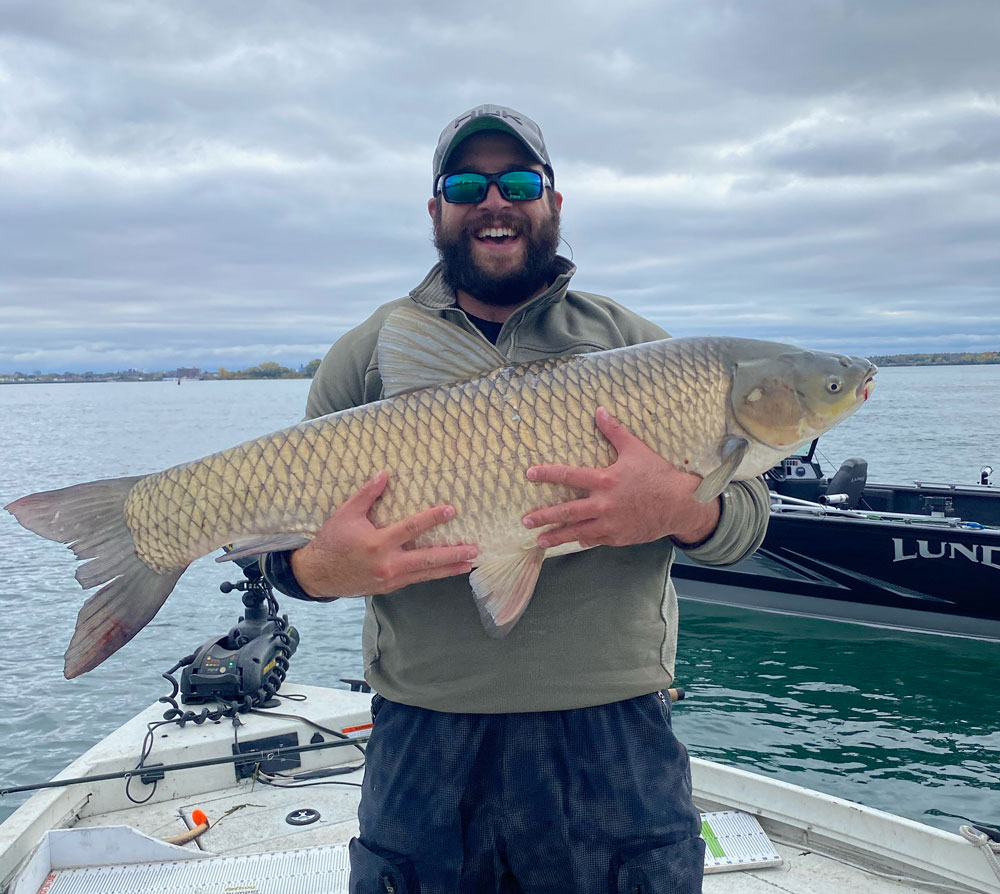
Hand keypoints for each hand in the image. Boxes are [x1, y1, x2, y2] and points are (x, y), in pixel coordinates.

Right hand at [290, 471, 478, 598]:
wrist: (318, 575)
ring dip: (449, 568)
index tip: (452, 510)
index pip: (411, 528)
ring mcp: (390, 579)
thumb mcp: (345, 514)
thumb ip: (366, 494)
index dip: (433, 518)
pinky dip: (433, 575)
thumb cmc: (332, 541)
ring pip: (426, 574)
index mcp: (378, 544)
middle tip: (474, 549)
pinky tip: (447, 570)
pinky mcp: (389, 587)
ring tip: (470, 564)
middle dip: (452, 554)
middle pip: (427, 559)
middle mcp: (388, 564)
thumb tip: (385, 473)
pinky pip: (416, 580)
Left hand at [522, 407, 720, 549]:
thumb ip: (614, 431)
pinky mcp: (618, 537)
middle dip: (543, 517)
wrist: (680, 504)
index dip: (547, 474)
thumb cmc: (657, 475)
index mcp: (604, 480)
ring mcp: (610, 524)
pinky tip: (573, 541)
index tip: (530, 474)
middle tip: (525, 521)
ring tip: (540, 541)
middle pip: (566, 512)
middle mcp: (603, 504)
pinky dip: (583, 540)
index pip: (568, 476)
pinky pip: (595, 540)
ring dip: (556, 536)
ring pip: (577, 532)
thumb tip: (599, 410)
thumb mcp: (635, 449)